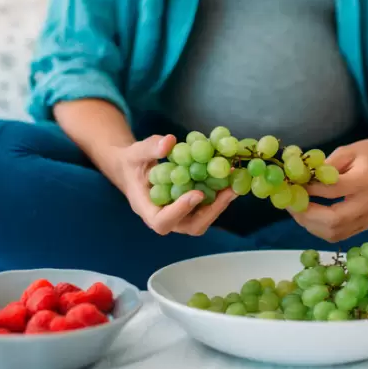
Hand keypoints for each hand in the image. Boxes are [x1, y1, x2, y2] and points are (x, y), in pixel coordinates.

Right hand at [102, 135, 236, 235]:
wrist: (133, 168)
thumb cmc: (132, 163)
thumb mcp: (135, 153)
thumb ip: (149, 148)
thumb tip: (169, 142)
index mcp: (147, 209)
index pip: (162, 222)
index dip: (180, 211)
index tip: (196, 193)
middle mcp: (166, 217)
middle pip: (191, 226)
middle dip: (212, 210)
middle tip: (229, 191)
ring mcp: (180, 215)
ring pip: (203, 219)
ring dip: (221, 203)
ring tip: (235, 184)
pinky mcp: (191, 208)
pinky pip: (207, 207)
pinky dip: (220, 195)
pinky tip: (231, 177)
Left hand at [289, 135, 367, 242]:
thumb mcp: (346, 151)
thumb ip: (325, 166)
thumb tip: (300, 179)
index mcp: (365, 180)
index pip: (333, 190)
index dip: (310, 190)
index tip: (293, 185)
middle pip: (334, 220)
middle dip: (307, 214)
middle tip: (290, 204)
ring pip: (334, 232)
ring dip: (310, 224)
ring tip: (296, 210)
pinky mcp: (366, 225)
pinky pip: (338, 235)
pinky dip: (319, 229)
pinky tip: (309, 217)